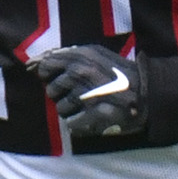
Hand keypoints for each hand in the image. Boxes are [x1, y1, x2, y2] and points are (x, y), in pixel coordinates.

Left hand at [18, 41, 146, 147]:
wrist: (146, 94)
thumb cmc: (117, 73)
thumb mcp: (95, 54)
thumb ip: (65, 55)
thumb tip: (31, 63)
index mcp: (80, 57)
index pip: (46, 66)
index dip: (49, 74)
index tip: (60, 78)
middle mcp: (80, 74)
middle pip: (51, 90)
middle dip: (62, 94)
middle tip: (81, 93)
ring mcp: (86, 95)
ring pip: (60, 109)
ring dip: (71, 110)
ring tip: (88, 105)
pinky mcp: (93, 115)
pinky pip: (71, 124)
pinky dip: (79, 123)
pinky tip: (91, 117)